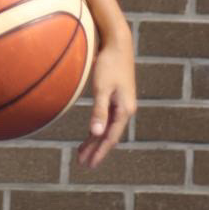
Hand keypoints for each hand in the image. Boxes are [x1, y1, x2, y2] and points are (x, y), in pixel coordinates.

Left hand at [76, 31, 135, 169]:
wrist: (118, 44)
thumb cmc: (109, 64)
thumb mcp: (102, 88)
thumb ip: (99, 111)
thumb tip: (96, 133)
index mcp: (124, 110)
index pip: (110, 137)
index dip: (99, 152)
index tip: (89, 165)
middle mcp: (125, 110)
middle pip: (109, 136)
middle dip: (96, 151)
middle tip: (83, 165)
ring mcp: (121, 104)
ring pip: (107, 128)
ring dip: (96, 141)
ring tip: (83, 154)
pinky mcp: (116, 98)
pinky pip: (106, 119)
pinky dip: (98, 129)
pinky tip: (91, 134)